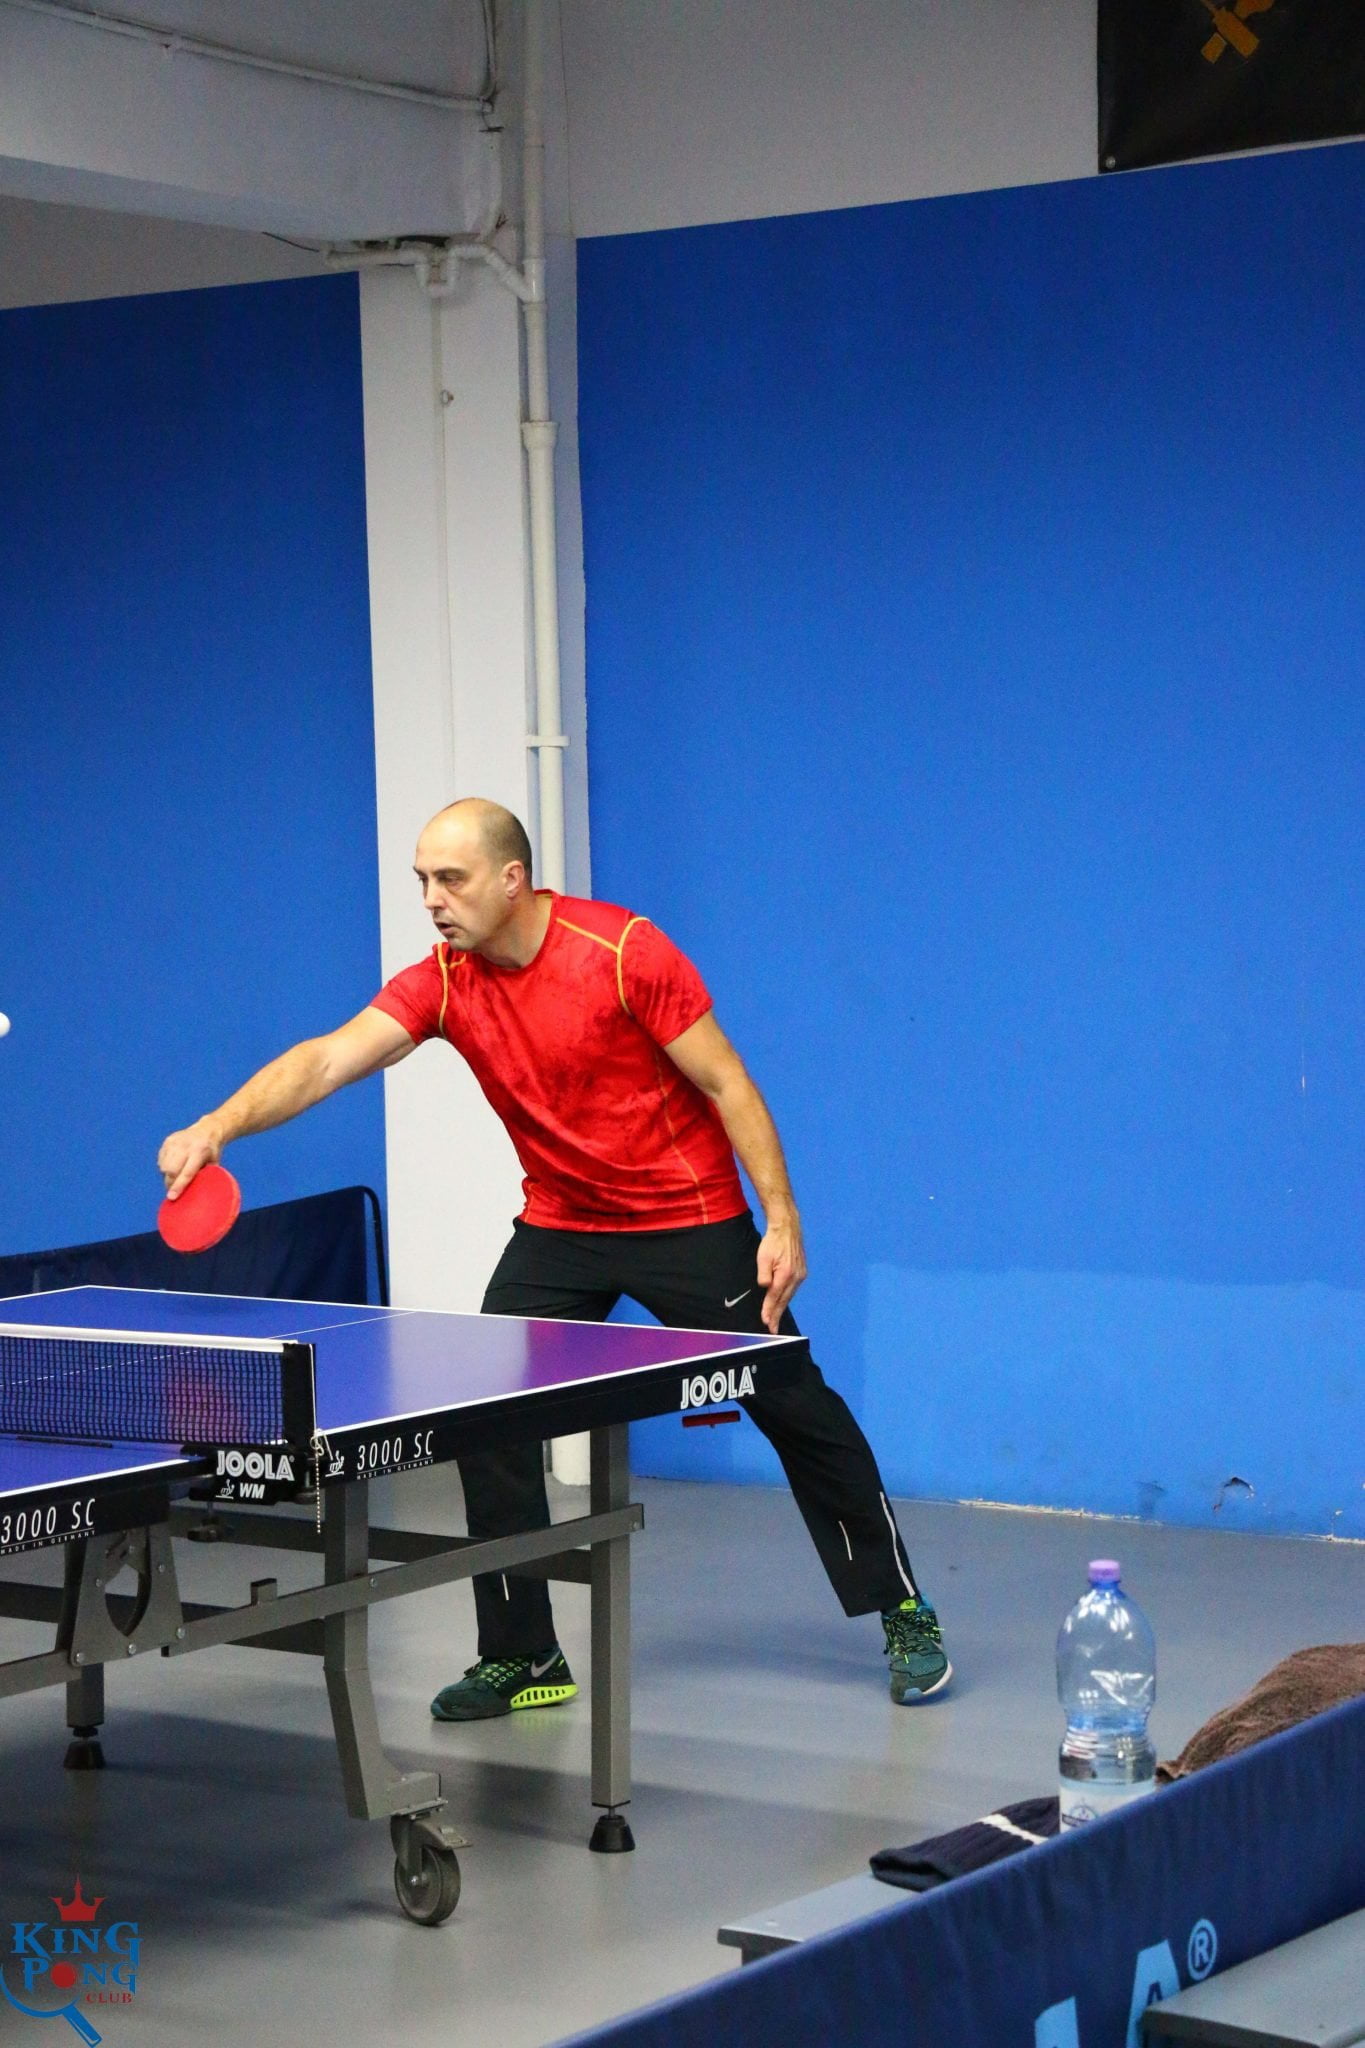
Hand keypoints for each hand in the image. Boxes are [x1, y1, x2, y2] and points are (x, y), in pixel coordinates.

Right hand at [158, 1119, 224, 1199]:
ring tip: (176, 1176)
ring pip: (163, 1167)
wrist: (207, 1130)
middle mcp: (185, 1146)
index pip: (186, 1172)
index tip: (171, 1197)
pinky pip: (161, 1161)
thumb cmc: (212, 1152)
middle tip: (174, 1190)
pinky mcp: (167, 1141)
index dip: (178, 1186)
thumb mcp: (214, 1164)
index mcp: (200, 1152)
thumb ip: (205, 1177)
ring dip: (167, 1176)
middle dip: (170, 1183)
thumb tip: (195, 1196)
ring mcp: (174, 1142)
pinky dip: (165, 1167)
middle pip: (171, 1170)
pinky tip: (174, 1165)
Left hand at [756, 1213, 806, 1332]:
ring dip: (781, 1307)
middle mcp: (796, 1277)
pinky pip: (792, 1289)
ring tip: (775, 1320)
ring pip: (789, 1296)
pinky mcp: (802, 1272)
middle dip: (776, 1315)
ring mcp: (801, 1274)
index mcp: (786, 1274)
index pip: (775, 1297)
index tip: (766, 1322)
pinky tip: (782, 1303)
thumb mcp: (763, 1256)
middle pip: (784, 1300)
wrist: (787, 1228)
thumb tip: (765, 1288)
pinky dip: (786, 1298)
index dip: (769, 1310)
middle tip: (772, 1329)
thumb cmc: (773, 1241)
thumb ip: (764, 1274)